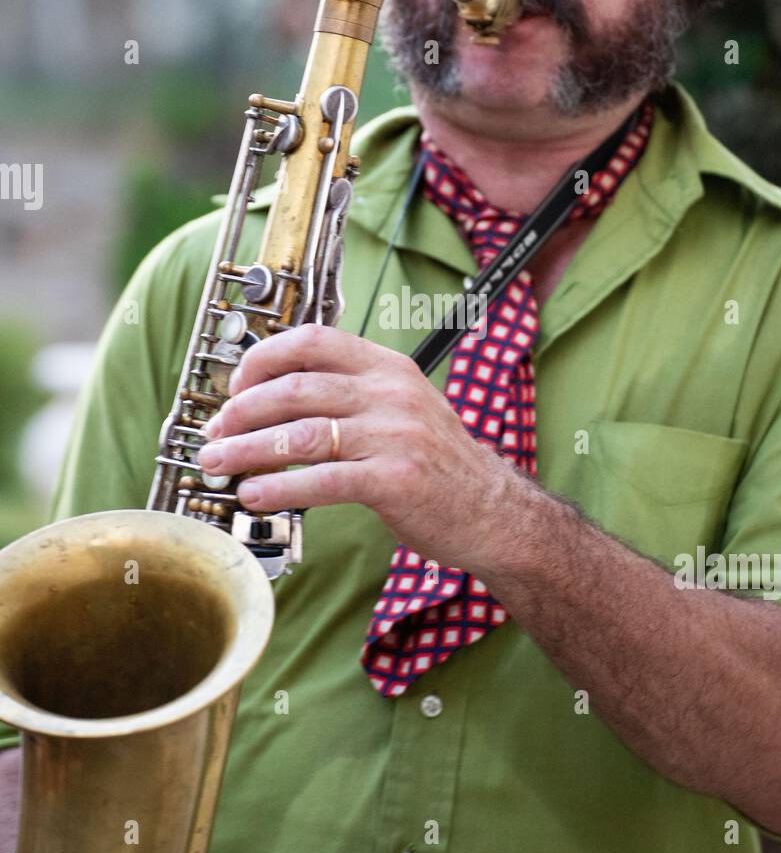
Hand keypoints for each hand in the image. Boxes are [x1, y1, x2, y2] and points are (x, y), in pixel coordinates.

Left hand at [198, 323, 516, 567]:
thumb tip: (275, 402)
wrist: (492, 511)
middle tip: (215, 434)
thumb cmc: (439, 465)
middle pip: (296, 388)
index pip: (314, 341)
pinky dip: (279, 488)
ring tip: (219, 465)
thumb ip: (351, 397)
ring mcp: (395, 435)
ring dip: (248, 450)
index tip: (236, 386)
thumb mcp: (402, 409)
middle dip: (242, 411)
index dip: (263, 359)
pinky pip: (321, 479)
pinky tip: (254, 496)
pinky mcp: (394, 479)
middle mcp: (391, 393)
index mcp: (389, 367)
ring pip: (301, 434)